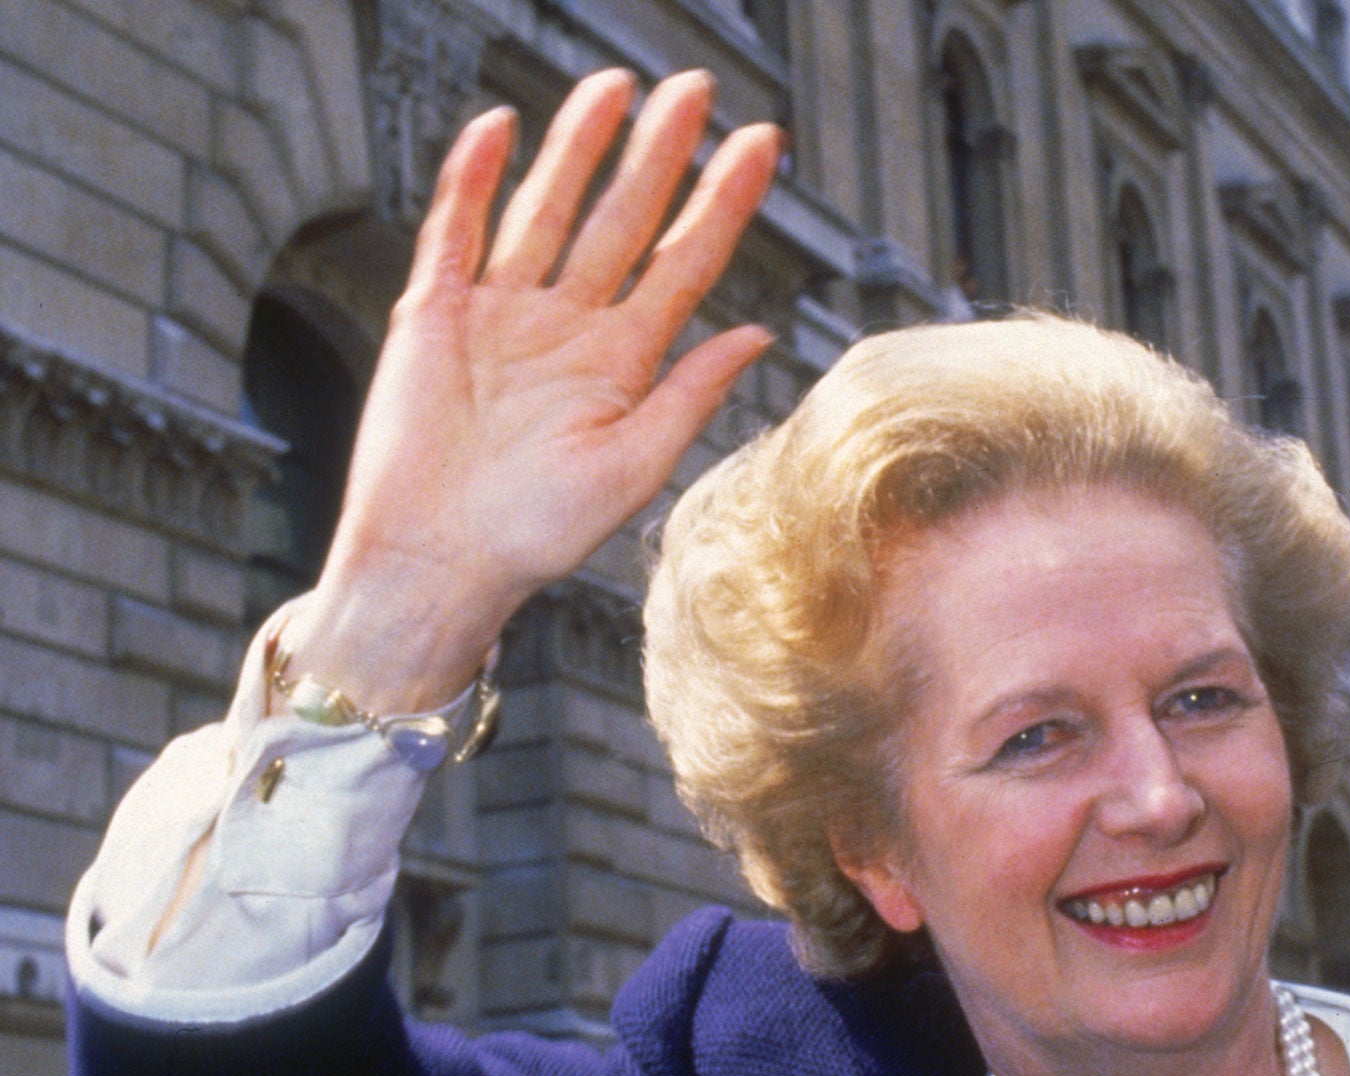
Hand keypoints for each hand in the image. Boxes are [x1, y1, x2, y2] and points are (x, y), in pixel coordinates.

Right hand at [288, 69, 780, 711]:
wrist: (439, 564)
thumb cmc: (536, 535)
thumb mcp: (633, 467)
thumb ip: (690, 393)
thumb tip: (761, 332)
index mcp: (623, 365)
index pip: (685, 264)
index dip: (722, 204)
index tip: (763, 146)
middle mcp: (568, 329)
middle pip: (623, 220)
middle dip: (659, 154)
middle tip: (697, 88)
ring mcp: (501, 315)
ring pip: (548, 210)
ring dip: (579, 148)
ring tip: (615, 84)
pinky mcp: (434, 313)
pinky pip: (455, 231)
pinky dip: (472, 178)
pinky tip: (499, 127)